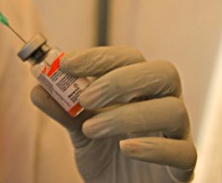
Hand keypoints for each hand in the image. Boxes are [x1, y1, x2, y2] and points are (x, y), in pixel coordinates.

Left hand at [31, 46, 196, 182]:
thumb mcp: (78, 129)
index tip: (67, 63)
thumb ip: (62, 109)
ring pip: (173, 110)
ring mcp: (178, 132)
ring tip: (91, 129)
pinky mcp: (183, 165)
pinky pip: (183, 152)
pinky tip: (125, 148)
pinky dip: (153, 147)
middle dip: (119, 81)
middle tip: (84, 98)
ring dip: (126, 115)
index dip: (99, 57)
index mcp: (140, 86)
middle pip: (162, 73)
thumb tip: (37, 88)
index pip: (129, 57)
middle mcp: (164, 102)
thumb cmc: (105, 153)